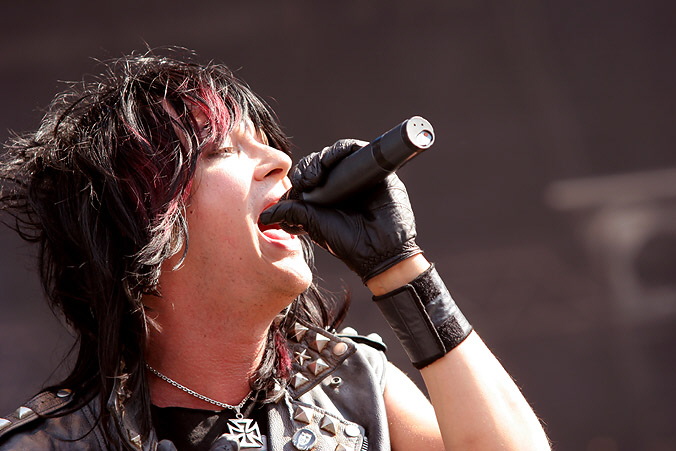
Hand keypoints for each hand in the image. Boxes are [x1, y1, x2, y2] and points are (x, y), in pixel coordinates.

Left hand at [259, 139, 421, 281]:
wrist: (378, 252)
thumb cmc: (347, 243)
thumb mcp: (312, 225)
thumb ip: (289, 213)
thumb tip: (263, 216)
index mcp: (327, 197)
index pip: (309, 175)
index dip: (300, 176)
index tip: (298, 187)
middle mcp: (343, 184)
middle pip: (321, 162)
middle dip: (309, 168)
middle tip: (308, 182)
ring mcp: (360, 176)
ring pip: (337, 154)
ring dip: (323, 158)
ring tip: (318, 173)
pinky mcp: (376, 171)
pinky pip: (357, 150)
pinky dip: (342, 150)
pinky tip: (332, 161)